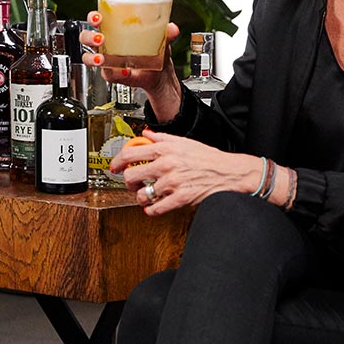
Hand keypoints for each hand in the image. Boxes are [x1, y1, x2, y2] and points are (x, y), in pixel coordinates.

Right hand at [79, 11, 182, 121]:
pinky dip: (114, 74)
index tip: (98, 17)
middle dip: (89, 37)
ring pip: (88, 57)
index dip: (93, 17)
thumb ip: (166, 32)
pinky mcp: (111, 74)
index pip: (96, 19)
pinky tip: (125, 71)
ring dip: (92, 57)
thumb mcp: (160, 39)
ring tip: (102, 59)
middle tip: (100, 38)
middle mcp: (106, 43)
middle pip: (86, 37)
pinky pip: (106, 74)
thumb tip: (172, 28)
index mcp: (114, 29)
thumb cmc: (154, 51)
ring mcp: (106, 59)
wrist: (159, 74)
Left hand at [110, 130, 259, 215]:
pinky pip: (156, 208)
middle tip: (132, 183)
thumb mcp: (183, 141)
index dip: (118, 161)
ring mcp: (172, 183)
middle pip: (131, 176)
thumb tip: (145, 134)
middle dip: (128, 182)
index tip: (115, 166)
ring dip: (140, 197)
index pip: (130, 153)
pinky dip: (151, 210)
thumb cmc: (207, 157)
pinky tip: (153, 206)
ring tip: (145, 195)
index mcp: (164, 149)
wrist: (228, 172)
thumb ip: (161, 137)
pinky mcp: (179, 199)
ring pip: (142, 195)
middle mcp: (166, 165)